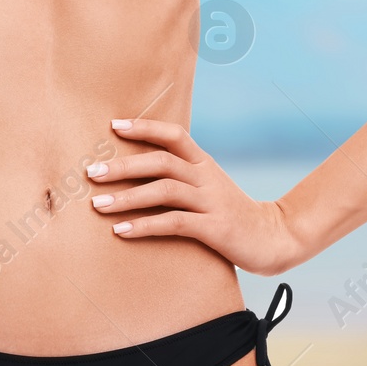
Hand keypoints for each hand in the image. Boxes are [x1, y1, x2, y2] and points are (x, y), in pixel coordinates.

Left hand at [85, 118, 298, 275]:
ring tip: (98, 205)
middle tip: (91, 172)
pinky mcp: (214, 228)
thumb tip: (138, 175)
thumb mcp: (208, 189)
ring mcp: (211, 201)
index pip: (173, 135)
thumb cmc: (231, 215)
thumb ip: (181, 179)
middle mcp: (206, 177)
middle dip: (123, 166)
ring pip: (164, 190)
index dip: (144, 127)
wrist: (275, 238)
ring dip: (127, 197)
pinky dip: (145, 226)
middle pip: (161, 161)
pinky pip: (174, 223)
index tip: (113, 126)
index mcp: (204, 164)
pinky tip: (121, 231)